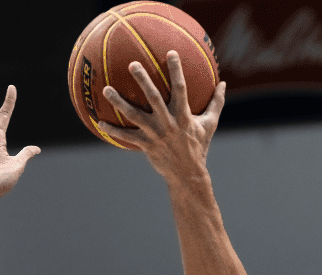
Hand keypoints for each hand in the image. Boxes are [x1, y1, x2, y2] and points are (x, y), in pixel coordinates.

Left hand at [98, 51, 224, 179]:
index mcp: (184, 116)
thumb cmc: (199, 147)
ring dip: (119, 102)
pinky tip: (99, 123)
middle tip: (133, 64)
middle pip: (153, 98)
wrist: (188, 175)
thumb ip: (216, 102)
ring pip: (135, 115)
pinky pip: (126, 136)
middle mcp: (168, 123)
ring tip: (106, 89)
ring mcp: (155, 134)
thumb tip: (223, 83)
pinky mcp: (146, 146)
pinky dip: (112, 130)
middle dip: (143, 80)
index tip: (171, 53)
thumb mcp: (210, 124)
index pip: (181, 88)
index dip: (176, 70)